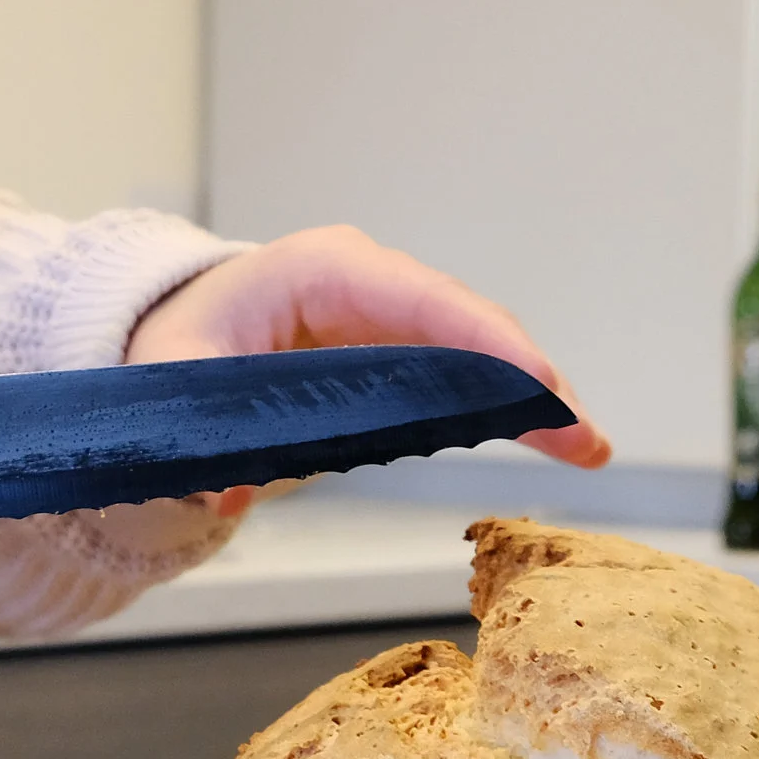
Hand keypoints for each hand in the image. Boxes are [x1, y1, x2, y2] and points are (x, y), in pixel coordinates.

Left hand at [124, 225, 610, 516]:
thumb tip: (227, 488)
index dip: (482, 342)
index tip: (534, 384)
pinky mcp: (402, 353)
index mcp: (322, 270)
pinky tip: (555, 441)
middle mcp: (371, 283)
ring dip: (532, 401)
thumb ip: (197, 433)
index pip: (418, 299)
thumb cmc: (180, 348)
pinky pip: (465, 377)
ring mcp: (393, 315)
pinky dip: (508, 410)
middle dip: (526, 379)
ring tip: (586, 448)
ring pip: (479, 352)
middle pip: (466, 325)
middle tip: (579, 436)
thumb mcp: (171, 383)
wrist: (177, 341)